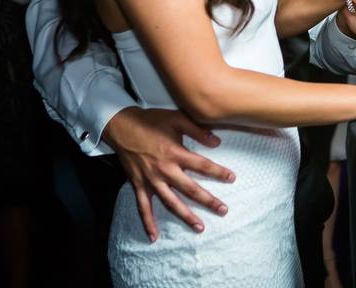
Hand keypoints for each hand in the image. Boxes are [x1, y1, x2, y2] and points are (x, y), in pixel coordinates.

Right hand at [103, 107, 235, 241]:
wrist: (122, 125)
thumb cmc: (152, 121)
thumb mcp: (177, 118)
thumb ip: (198, 130)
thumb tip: (217, 142)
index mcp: (175, 153)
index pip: (202, 166)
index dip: (218, 172)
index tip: (232, 178)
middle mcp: (164, 170)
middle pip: (190, 189)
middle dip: (208, 201)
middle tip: (223, 210)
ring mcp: (151, 180)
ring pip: (170, 202)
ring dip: (185, 215)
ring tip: (200, 227)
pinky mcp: (138, 185)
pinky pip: (143, 207)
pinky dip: (148, 222)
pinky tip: (154, 236)